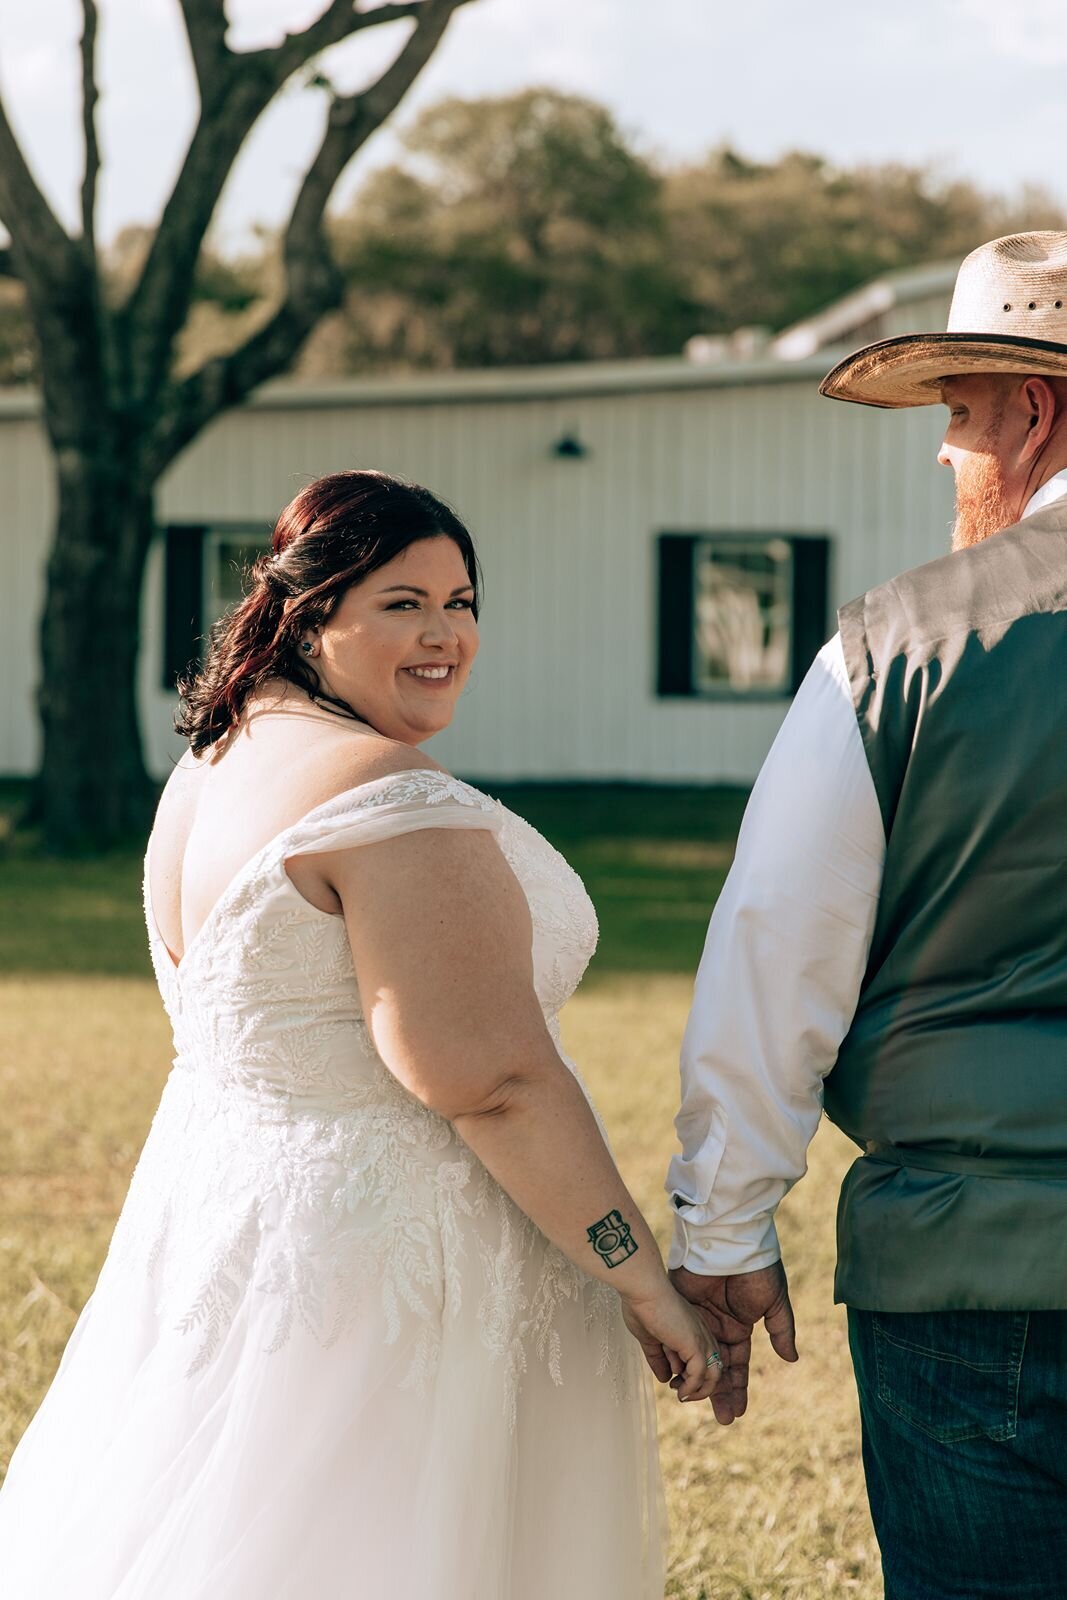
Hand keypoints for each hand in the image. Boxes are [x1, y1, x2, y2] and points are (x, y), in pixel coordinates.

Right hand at [620, 1281, 723, 1403]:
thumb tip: (664, 1378)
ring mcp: (701, 1339)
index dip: (691, 1374)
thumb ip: (658, 1358)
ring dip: (698, 1391)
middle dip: (699, 1386)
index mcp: (693, 1329)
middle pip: (713, 1367)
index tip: (671, 1381)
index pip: (703, 1358)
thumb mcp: (650, 1338)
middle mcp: (702, 1334)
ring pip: (713, 1375)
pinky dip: (691, 1388)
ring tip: (681, 1395)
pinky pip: (700, 1375)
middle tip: (679, 1392)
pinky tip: (679, 1392)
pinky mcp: (695, 1346)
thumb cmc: (642, 1307)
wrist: (642, 1290)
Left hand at [669, 1260, 797, 1424]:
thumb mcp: (773, 1301)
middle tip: (720, 1421)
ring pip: (693, 1356)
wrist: (731, 1240)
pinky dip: (674, 1356)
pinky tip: (673, 1376)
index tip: (737, 1413)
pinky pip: (675, 1337)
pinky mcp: (679, 1307)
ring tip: (691, 1403)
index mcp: (740, 1326)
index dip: (737, 1388)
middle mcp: (717, 1326)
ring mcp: (696, 1318)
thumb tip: (791, 1359)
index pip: (738, 1365)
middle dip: (717, 1393)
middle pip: (715, 1367)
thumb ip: (780, 1330)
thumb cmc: (756, 1268)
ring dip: (692, 1379)